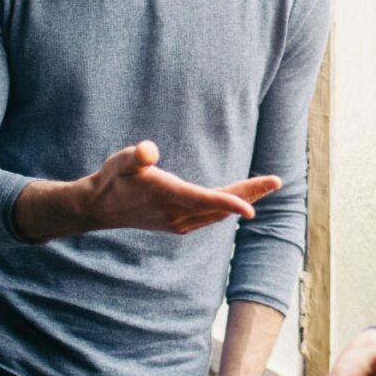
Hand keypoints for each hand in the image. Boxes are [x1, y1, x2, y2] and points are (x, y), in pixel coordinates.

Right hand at [87, 140, 281, 233]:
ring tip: (267, 186)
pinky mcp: (179, 224)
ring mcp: (178, 222)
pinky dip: (228, 207)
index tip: (251, 210)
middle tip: (276, 181)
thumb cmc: (112, 178)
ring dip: (243, 200)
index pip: (203, 200)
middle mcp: (176, 214)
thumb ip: (136, 155)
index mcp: (166, 196)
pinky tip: (242, 199)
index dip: (228, 204)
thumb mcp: (119, 160)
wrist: (99, 208)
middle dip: (249, 195)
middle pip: (219, 206)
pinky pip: (210, 216)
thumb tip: (148, 151)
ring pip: (217, 213)